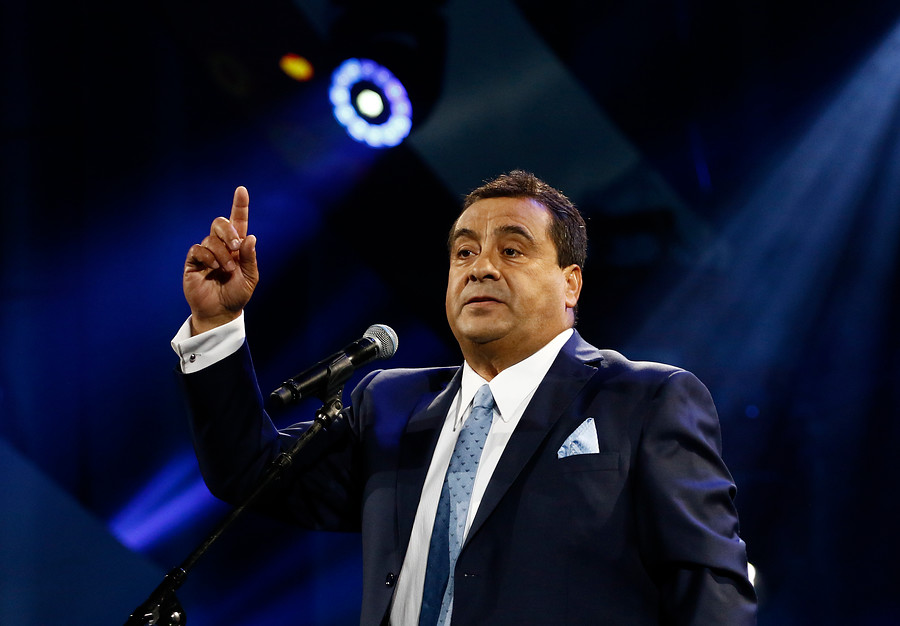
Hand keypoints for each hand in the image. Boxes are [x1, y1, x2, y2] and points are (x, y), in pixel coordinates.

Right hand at [183, 186, 258, 334]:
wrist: (220, 312)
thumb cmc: (237, 294)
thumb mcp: (250, 277)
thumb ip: (250, 258)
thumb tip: (249, 237)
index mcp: (237, 247)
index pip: (237, 221)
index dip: (239, 205)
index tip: (242, 190)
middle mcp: (221, 246)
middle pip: (220, 223)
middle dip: (229, 232)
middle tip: (236, 247)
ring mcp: (206, 253)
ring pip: (210, 239)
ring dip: (222, 253)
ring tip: (226, 270)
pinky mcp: (193, 261)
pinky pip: (198, 249)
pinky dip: (208, 257)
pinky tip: (213, 268)